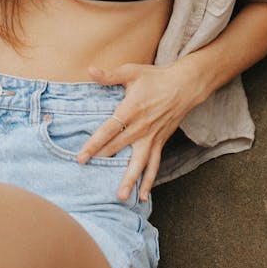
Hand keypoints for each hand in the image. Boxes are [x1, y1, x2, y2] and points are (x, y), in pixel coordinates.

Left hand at [78, 60, 200, 202]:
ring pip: (140, 162)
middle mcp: (141, 127)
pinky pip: (154, 164)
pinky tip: (143, 196)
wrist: (184, 85)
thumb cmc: (155, 77)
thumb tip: (90, 70)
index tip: (81, 157)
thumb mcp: (132, 71)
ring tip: (121, 197)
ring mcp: (152, 137)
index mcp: (131, 109)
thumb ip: (110, 75)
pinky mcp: (160, 142)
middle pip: (120, 148)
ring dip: (130, 179)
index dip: (95, 143)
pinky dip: (149, 180)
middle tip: (87, 178)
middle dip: (104, 162)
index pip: (109, 129)